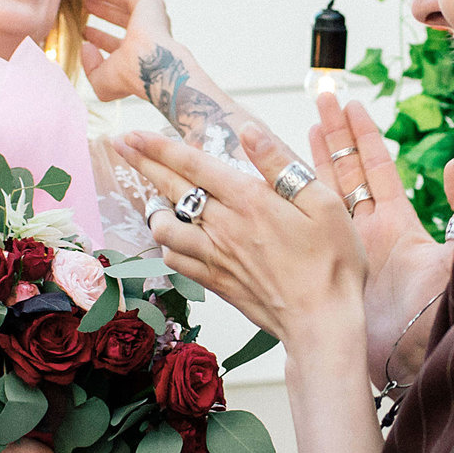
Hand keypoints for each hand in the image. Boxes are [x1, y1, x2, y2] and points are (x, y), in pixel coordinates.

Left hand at [79, 0, 173, 106]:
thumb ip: (89, 68)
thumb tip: (86, 46)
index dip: (99, 37)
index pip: (116, 43)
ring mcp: (151, 18)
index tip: (84, 31)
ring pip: (129, 1)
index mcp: (136, 55)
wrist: (150, 64)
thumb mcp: (101, 81)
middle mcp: (147, 36)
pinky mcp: (153, 2)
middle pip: (122, 19)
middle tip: (86, 5)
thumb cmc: (128, 76)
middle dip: (103, 11)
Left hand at [116, 125, 365, 347]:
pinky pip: (175, 261)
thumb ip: (280, 164)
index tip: (134, 133)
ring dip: (154, 208)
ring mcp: (216, 257)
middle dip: (142, 163)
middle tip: (120, 145)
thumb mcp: (323, 203)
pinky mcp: (217, 282)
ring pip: (164, 229)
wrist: (323, 322)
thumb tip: (248, 130)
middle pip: (171, 189)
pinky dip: (168, 246)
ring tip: (152, 195)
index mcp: (249, 201)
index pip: (193, 164)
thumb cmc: (333, 263)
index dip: (159, 146)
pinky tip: (173, 239)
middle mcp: (224, 227)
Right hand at [313, 92, 453, 385]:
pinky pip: (304, 233)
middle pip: (346, 174)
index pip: (377, 168)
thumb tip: (452, 167)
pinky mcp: (328, 273)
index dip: (363, 135)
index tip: (348, 104)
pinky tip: (268, 189)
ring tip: (291, 132)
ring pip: (322, 199)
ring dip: (307, 165)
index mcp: (399, 225)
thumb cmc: (439, 311)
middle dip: (331, 137)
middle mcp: (369, 236)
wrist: (411, 361)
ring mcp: (346, 254)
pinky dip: (287, 209)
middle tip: (318, 100)